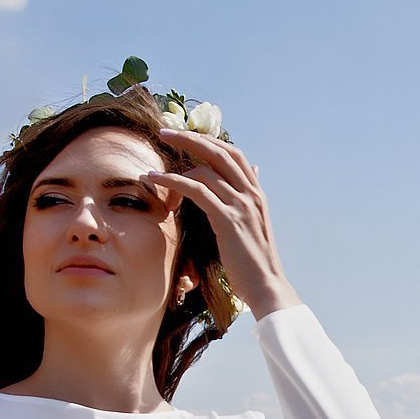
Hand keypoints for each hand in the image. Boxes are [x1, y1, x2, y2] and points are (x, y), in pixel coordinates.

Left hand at [140, 129, 300, 320]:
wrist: (267, 287)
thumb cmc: (255, 262)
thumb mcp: (255, 224)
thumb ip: (250, 197)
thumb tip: (255, 171)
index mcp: (256, 194)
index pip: (234, 154)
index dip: (209, 141)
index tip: (186, 136)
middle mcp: (251, 194)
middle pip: (219, 151)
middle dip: (190, 137)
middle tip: (164, 131)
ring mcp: (241, 205)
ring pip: (206, 169)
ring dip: (175, 166)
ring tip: (152, 172)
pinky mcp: (228, 219)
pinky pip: (197, 190)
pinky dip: (173, 181)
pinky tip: (155, 180)